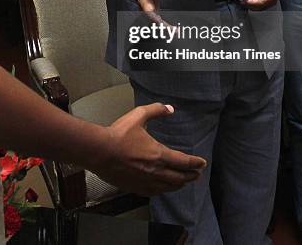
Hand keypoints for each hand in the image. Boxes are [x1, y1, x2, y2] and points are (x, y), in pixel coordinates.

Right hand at [91, 103, 206, 195]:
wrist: (100, 151)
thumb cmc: (118, 134)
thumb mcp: (138, 116)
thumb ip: (155, 110)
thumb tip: (170, 108)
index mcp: (159, 154)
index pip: (184, 162)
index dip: (195, 163)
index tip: (202, 163)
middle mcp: (156, 172)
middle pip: (180, 177)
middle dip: (191, 175)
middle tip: (197, 173)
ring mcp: (146, 182)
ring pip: (170, 188)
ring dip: (180, 184)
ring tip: (184, 182)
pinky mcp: (136, 188)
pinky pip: (156, 193)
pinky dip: (164, 190)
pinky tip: (164, 188)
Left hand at [242, 0, 283, 10]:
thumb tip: (247, 0)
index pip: (258, 3)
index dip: (250, 3)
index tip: (243, 1)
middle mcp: (273, 1)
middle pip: (259, 8)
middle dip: (250, 5)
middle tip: (242, 1)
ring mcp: (271, 3)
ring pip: (259, 8)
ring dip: (251, 6)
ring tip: (244, 1)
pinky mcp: (269, 2)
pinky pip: (260, 6)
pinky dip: (254, 4)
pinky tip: (249, 1)